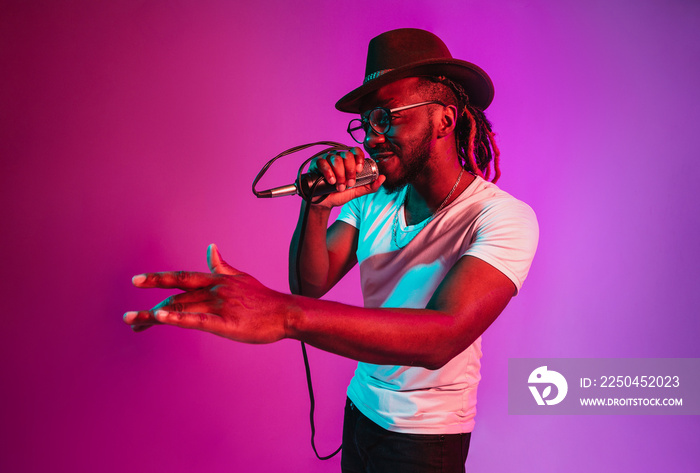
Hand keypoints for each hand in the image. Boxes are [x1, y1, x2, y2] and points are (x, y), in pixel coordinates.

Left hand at [124, 244, 289, 343]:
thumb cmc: (263, 299)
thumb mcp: (240, 278)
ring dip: (155, 316)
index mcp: (216, 281)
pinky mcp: (226, 324)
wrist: (286, 312)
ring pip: (182, 309)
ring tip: (135, 322)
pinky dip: (178, 318)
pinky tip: (162, 318)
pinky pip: (198, 320)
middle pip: (176, 298)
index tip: (137, 281)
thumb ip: (221, 265)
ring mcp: (220, 306)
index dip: (158, 279)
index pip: (182, 278)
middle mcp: (214, 291)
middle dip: (150, 308)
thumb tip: (210, 247)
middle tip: (129, 318)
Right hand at [308, 146, 384, 207]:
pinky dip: (328, 172)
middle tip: (349, 184)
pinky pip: (323, 162)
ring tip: (339, 187)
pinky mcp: (316, 163)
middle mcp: (338, 156)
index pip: (356, 151)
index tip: (359, 171)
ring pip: (336, 159)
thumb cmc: (339, 194)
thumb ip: (370, 186)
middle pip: (347, 155)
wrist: (325, 203)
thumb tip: (383, 178)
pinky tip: (331, 181)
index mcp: (349, 160)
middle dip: (350, 171)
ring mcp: (327, 159)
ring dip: (340, 175)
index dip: (359, 159)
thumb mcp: (356, 191)